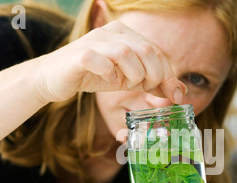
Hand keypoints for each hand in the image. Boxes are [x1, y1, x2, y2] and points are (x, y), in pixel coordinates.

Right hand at [32, 20, 185, 103]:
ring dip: (133, 75)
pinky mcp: (80, 55)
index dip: (170, 76)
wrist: (55, 78)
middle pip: (147, 49)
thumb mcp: (129, 79)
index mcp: (126, 33)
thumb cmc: (94, 76)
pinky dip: (110, 75)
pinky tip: (108, 81)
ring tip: (126, 84)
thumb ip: (153, 82)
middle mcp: (112, 32)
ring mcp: (95, 41)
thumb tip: (181, 92)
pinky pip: (102, 61)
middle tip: (146, 89)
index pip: (157, 51)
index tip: (176, 97)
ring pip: (127, 53)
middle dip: (154, 75)